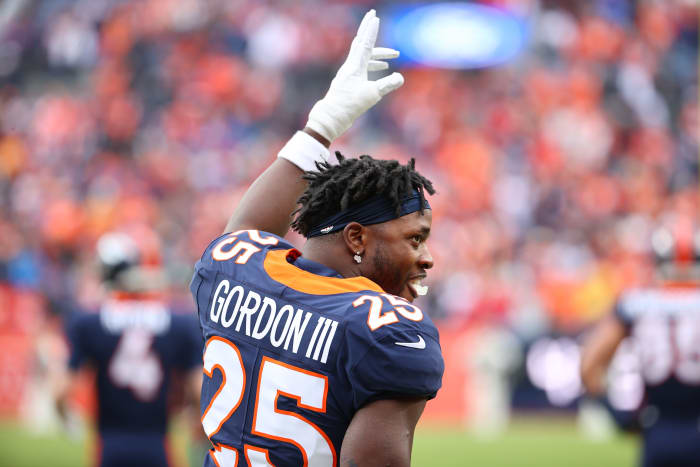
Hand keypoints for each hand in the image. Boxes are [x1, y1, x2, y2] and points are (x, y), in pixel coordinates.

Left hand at [306, 9, 403, 141]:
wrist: (331, 117)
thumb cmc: (349, 106)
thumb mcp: (371, 95)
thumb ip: (386, 85)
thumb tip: (400, 78)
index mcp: (355, 66)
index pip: (365, 43)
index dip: (371, 30)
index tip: (374, 17)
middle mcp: (350, 67)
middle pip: (361, 44)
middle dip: (369, 31)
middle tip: (374, 18)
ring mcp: (348, 74)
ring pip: (364, 57)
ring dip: (378, 55)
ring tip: (393, 57)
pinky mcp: (349, 82)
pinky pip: (363, 67)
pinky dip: (373, 65)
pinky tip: (381, 70)